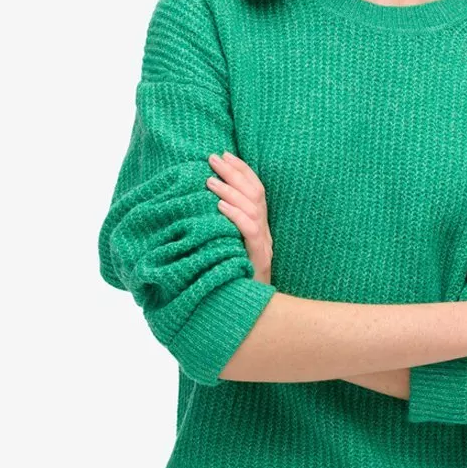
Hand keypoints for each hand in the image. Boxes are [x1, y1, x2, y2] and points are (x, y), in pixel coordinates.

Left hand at [206, 151, 271, 283]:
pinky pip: (249, 231)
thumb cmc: (234, 281)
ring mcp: (264, 245)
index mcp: (260, 228)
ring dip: (230, 191)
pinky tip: (219, 207)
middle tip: (213, 157)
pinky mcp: (259, 258)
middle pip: (256, 193)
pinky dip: (235, 215)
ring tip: (210, 180)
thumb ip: (222, 230)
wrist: (251, 313)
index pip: (256, 190)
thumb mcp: (228, 250)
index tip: (225, 154)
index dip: (242, 170)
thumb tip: (201, 207)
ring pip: (253, 209)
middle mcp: (265, 233)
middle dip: (234, 172)